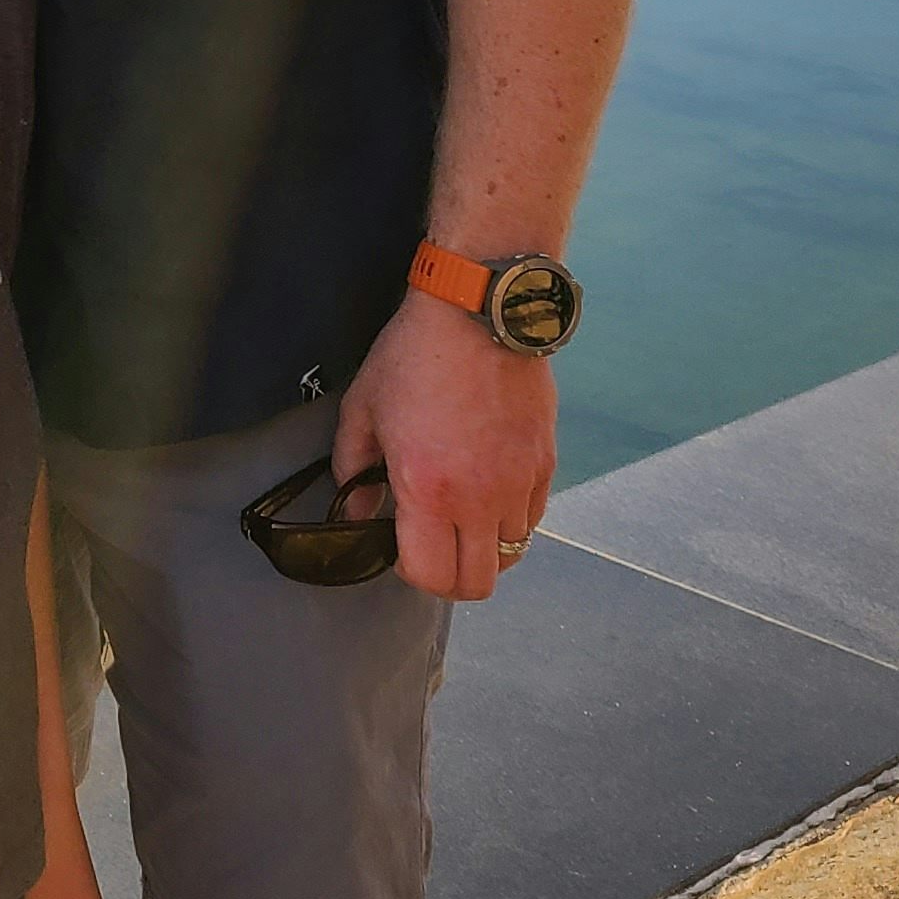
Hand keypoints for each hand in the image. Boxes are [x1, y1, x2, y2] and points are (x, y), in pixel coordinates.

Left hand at [332, 289, 555, 602]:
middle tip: (431, 546)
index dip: (411, 573)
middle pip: (477, 583)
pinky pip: (532, 520)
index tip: (398, 548)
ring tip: (460, 515)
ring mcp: (518, 484)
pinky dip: (510, 520)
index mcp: (428, 489)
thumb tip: (357, 510)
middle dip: (449, 576)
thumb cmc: (415, 355)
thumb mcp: (364, 408)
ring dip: (483, 546)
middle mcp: (479, 498)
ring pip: (510, 554)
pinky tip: (487, 491)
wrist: (477, 315)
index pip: (431, 576)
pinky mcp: (545, 466)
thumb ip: (353, 469)